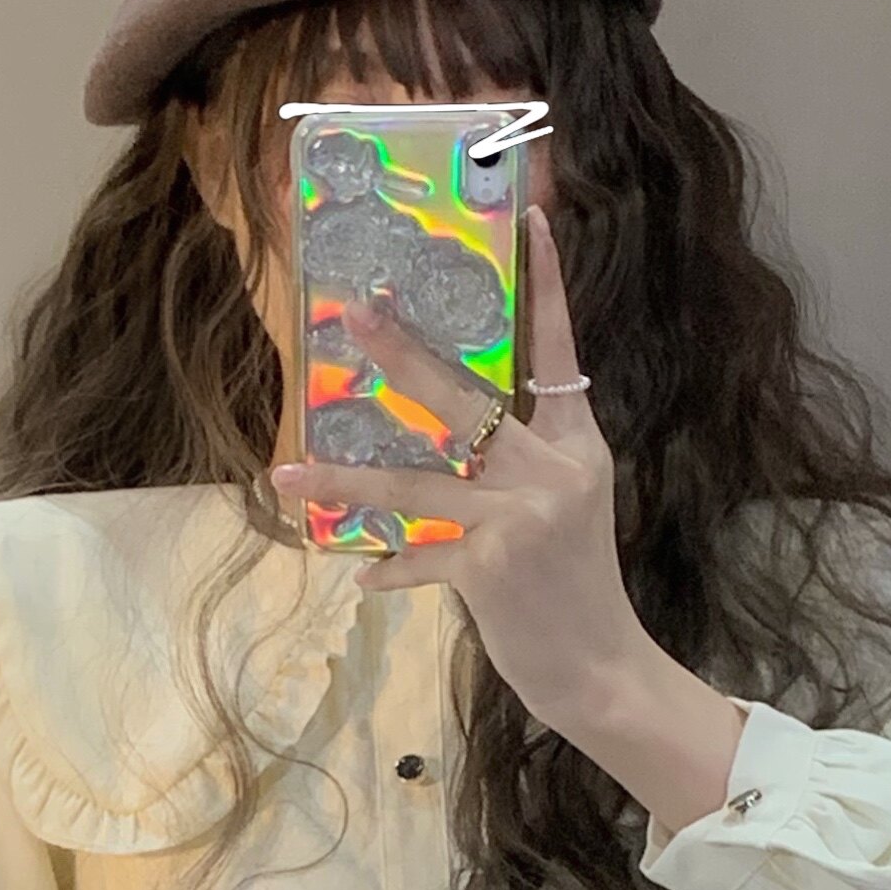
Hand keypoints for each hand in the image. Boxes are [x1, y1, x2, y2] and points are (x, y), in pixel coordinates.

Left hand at [270, 207, 642, 728]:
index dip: (549, 284)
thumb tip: (444, 444)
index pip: (561, 349)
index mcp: (576, 446)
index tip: (537, 219)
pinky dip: (390, 568)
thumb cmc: (574, 590)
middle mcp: (551, 470)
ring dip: (344, 478)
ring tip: (289, 469)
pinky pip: (419, 555)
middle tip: (354, 315)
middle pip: (465, 398)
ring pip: (415, 483)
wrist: (601, 670)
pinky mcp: (492, 566)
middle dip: (403, 353)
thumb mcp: (565, 512)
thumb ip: (517, 470)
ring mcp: (521, 516)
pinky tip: (364, 577)